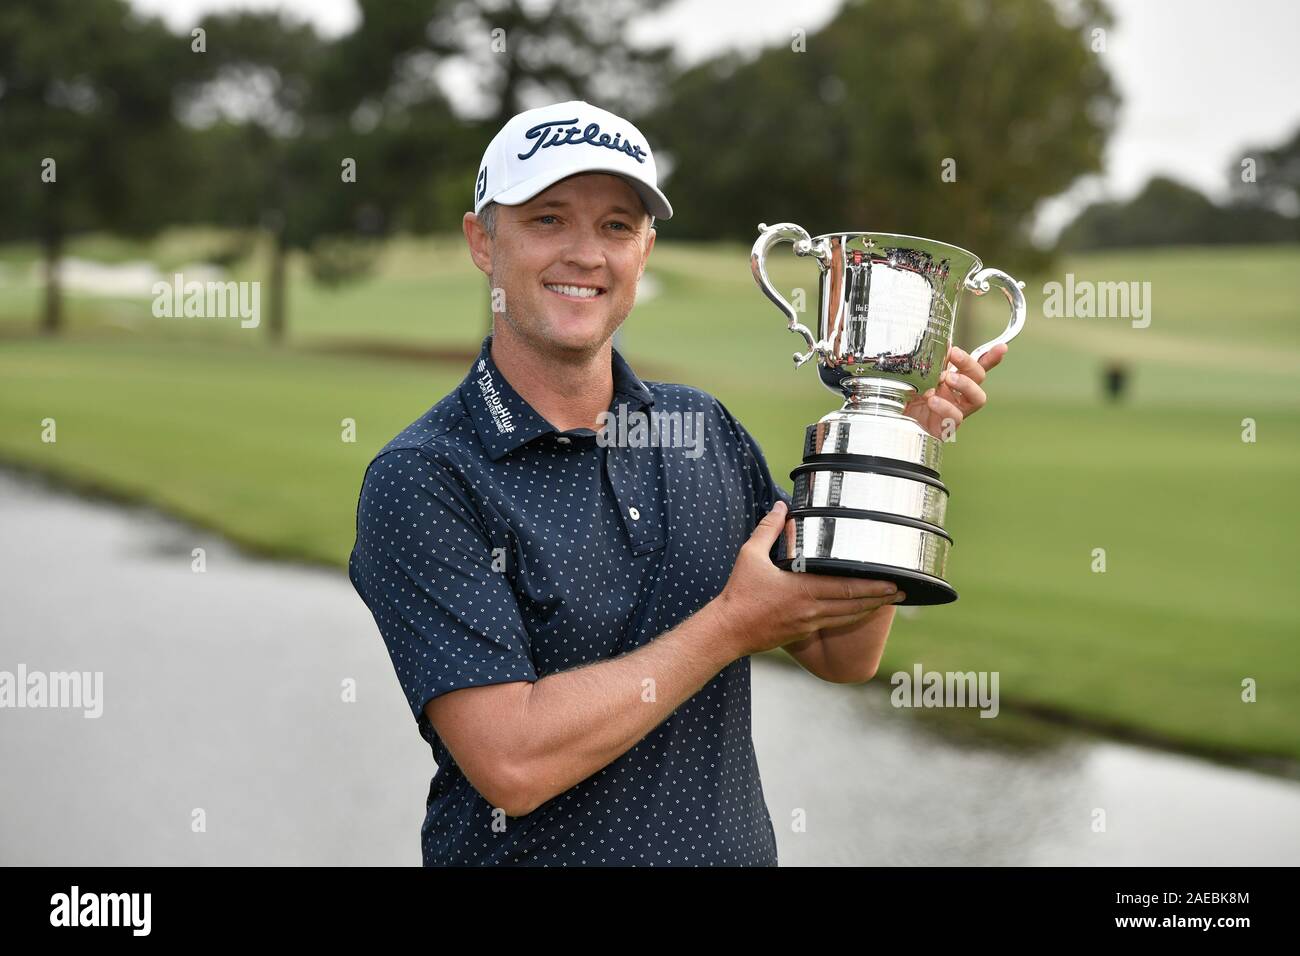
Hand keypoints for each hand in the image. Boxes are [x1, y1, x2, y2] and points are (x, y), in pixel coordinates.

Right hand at [711, 500, 905, 658]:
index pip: (847, 588)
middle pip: (854, 605)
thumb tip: (780, 506)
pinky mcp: (803, 632)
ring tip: (888, 602)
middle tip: (902, 591)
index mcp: (802, 590)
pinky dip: (851, 617)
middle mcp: (811, 609)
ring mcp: (809, 623)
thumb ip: (768, 530)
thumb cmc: (740, 593)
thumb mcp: (751, 556)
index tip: (892, 581)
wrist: (728, 630)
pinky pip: (834, 623)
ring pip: (848, 617)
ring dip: (870, 609)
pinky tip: (859, 612)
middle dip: (880, 598)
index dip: (873, 586)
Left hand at [903, 343, 1007, 439]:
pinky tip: (932, 400)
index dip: (991, 357)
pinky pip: (956, 418)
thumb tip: (942, 344)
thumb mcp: (913, 375)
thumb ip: (928, 362)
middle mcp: (957, 395)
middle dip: (969, 364)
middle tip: (954, 356)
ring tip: (946, 378)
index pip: (975, 367)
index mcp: (952, 380)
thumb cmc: (904, 396)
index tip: (1002, 347)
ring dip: (965, 384)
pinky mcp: (947, 429)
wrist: (888, 419)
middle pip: (978, 378)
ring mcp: (955, 412)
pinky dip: (946, 407)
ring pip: (977, 398)